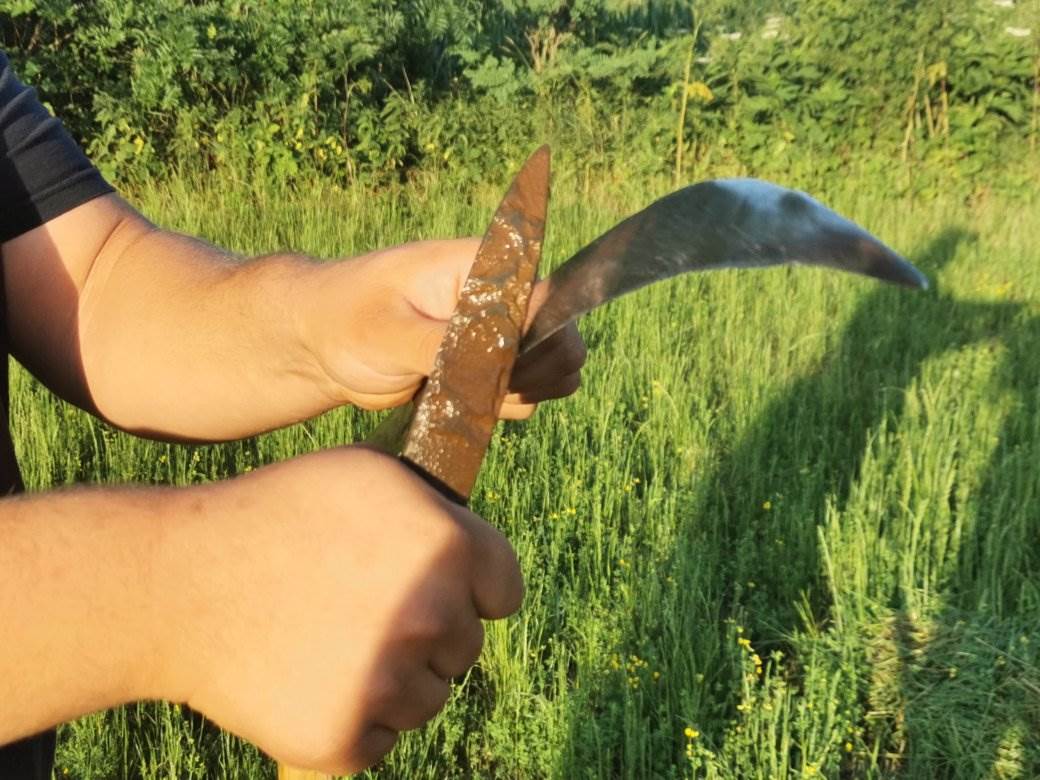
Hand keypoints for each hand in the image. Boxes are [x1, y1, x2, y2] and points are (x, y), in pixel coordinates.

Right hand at [161, 447, 521, 773]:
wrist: (177, 586)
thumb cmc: (274, 516)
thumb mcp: (365, 475)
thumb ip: (435, 508)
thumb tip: (474, 541)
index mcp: (448, 547)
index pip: (504, 591)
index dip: (472, 589)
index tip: (439, 590)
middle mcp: (432, 616)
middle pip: (465, 647)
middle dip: (426, 632)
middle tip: (358, 610)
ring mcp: (391, 683)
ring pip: (429, 697)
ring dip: (394, 679)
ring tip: (329, 641)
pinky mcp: (347, 738)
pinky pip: (383, 737)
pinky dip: (355, 718)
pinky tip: (309, 677)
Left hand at [301, 239, 586, 417]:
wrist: (321, 345)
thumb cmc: (346, 318)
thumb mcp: (386, 331)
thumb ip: (442, 344)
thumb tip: (493, 360)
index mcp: (483, 267)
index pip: (546, 298)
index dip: (536, 339)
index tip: (501, 366)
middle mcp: (502, 300)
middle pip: (562, 339)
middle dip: (532, 373)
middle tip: (480, 386)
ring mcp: (500, 338)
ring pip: (550, 375)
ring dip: (516, 396)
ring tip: (459, 393)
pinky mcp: (490, 372)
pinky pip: (525, 397)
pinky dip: (503, 409)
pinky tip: (460, 404)